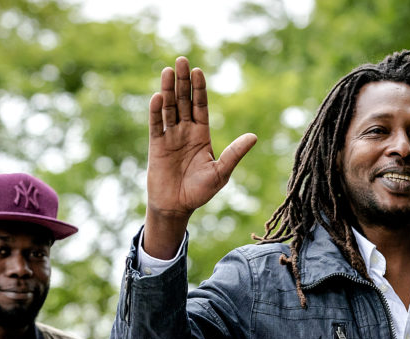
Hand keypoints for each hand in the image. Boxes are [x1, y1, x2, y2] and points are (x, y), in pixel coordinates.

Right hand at [144, 56, 256, 258]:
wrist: (177, 207)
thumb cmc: (200, 192)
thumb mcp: (221, 172)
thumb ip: (234, 154)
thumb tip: (254, 137)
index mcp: (201, 135)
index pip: (200, 106)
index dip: (199, 89)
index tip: (198, 71)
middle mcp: (185, 132)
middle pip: (183, 101)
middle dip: (183, 82)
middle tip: (181, 60)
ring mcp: (170, 138)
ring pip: (169, 108)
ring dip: (168, 90)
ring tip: (168, 71)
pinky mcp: (156, 146)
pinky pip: (156, 125)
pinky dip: (156, 111)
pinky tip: (158, 96)